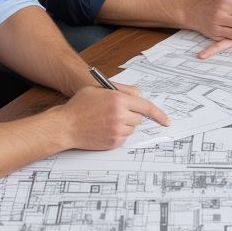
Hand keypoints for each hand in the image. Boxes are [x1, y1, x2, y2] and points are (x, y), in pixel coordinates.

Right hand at [55, 86, 169, 149]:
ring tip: (108, 120)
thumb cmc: (80, 105)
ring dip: (126, 124)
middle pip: (140, 118)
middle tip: (120, 112)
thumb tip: (138, 94)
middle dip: (133, 115)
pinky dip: (119, 133)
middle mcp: (120, 115)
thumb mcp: (99, 88)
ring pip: (132, 128)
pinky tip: (105, 128)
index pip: (146, 106)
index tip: (166, 121)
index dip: (159, 114)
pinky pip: (125, 137)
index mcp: (118, 99)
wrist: (65, 126)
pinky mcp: (113, 142)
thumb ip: (121, 89)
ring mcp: (117, 130)